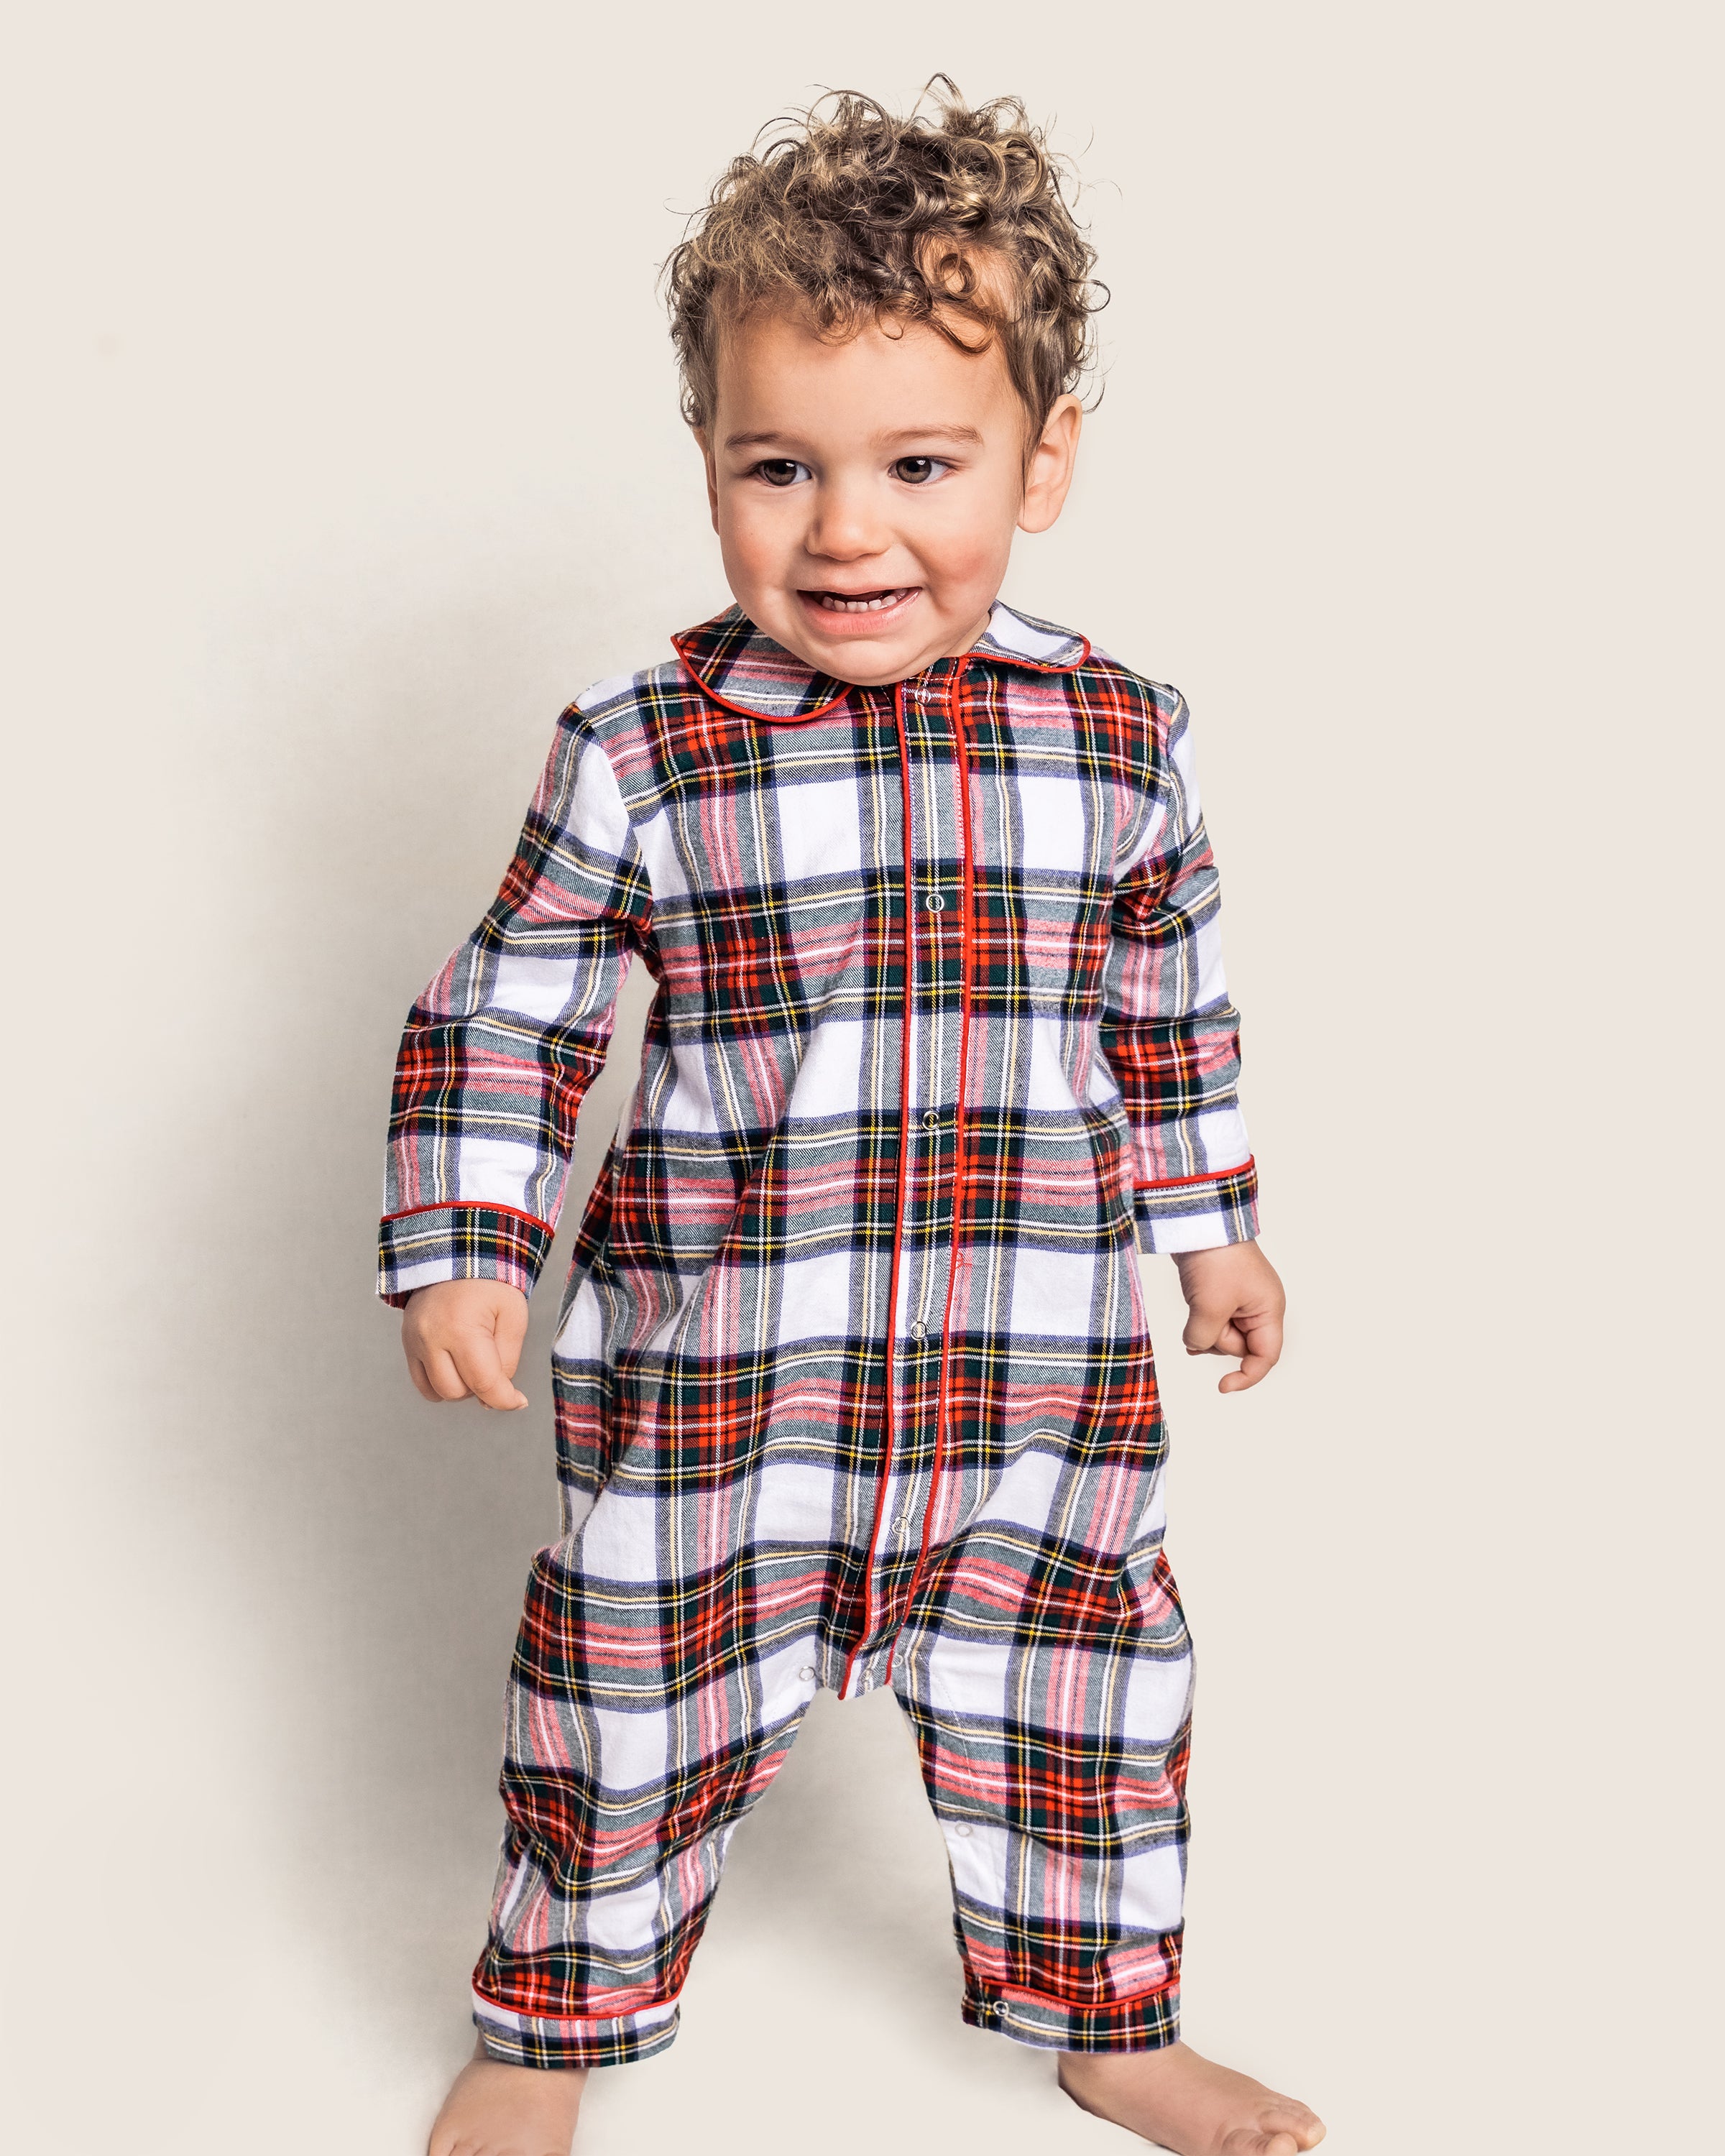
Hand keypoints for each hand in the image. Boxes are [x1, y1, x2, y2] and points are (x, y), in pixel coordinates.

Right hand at [402, 1279, 529, 1409]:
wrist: (459, 1253)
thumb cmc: (490, 1283)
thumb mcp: (513, 1316)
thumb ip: (508, 1359)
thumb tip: (497, 1396)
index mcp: (461, 1328)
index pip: (483, 1383)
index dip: (505, 1399)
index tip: (518, 1400)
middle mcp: (430, 1338)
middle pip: (457, 1392)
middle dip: (480, 1387)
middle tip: (493, 1363)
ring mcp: (413, 1341)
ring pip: (436, 1392)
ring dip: (460, 1386)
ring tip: (473, 1361)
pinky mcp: (407, 1343)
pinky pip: (421, 1382)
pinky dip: (440, 1382)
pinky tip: (456, 1364)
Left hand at [1172, 1242, 1284, 1392]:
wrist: (1200, 1222)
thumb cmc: (1216, 1259)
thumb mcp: (1209, 1306)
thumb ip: (1205, 1338)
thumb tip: (1195, 1346)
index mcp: (1269, 1310)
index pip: (1265, 1356)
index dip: (1247, 1376)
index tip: (1222, 1387)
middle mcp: (1259, 1308)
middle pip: (1239, 1347)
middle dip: (1217, 1339)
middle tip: (1205, 1313)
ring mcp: (1239, 1301)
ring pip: (1222, 1336)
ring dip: (1205, 1330)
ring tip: (1198, 1304)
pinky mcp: (1221, 1294)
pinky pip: (1212, 1324)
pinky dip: (1201, 1328)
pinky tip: (1191, 1333)